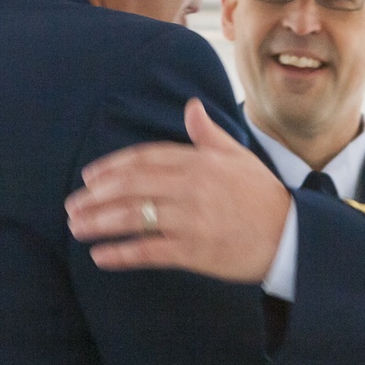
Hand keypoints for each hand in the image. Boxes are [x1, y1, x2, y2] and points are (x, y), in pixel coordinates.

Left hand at [64, 99, 290, 280]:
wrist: (292, 236)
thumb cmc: (264, 196)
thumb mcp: (238, 157)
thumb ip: (208, 134)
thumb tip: (191, 107)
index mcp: (199, 162)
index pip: (144, 159)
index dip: (112, 168)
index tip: (89, 178)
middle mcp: (191, 187)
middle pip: (131, 187)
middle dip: (96, 196)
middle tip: (72, 206)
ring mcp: (191, 219)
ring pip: (134, 217)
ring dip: (99, 223)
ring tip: (77, 228)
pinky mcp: (195, 251)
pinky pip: (149, 251)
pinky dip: (122, 253)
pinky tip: (101, 257)